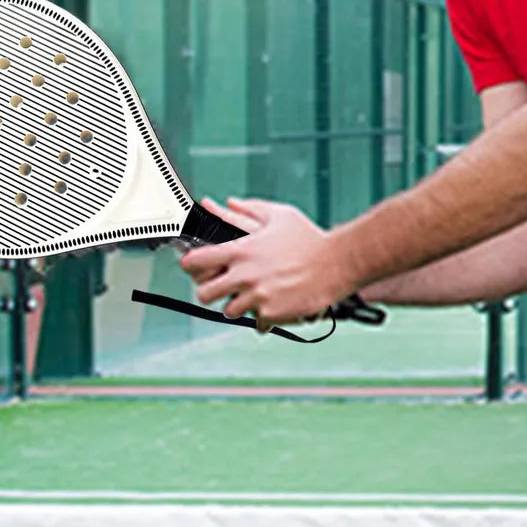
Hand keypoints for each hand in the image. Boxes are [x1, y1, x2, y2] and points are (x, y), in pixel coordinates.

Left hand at [180, 198, 353, 325]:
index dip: (190, 265)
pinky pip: (256, 323)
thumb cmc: (309, 238)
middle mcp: (243, 275)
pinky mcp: (271, 314)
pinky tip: (272, 309)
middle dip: (210, 293)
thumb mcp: (280, 215)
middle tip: (220, 291)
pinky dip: (263, 318)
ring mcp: (256, 297)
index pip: (196, 261)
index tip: (193, 268)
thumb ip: (250, 209)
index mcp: (240, 250)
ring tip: (250, 299)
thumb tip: (228, 203)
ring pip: (229, 311)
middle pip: (205, 294)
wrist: (337, 263)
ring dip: (237, 306)